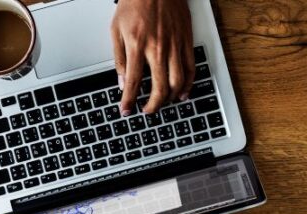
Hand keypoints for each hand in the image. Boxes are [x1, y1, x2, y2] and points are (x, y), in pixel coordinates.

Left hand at [111, 0, 193, 114]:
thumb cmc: (135, 3)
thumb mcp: (116, 30)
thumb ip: (119, 58)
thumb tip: (122, 81)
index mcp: (138, 45)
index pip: (133, 82)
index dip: (129, 101)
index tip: (126, 110)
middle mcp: (158, 48)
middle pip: (159, 88)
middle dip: (152, 106)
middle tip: (146, 110)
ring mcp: (175, 46)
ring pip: (177, 82)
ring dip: (170, 99)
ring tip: (162, 103)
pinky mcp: (186, 41)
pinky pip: (191, 68)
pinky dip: (188, 85)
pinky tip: (182, 93)